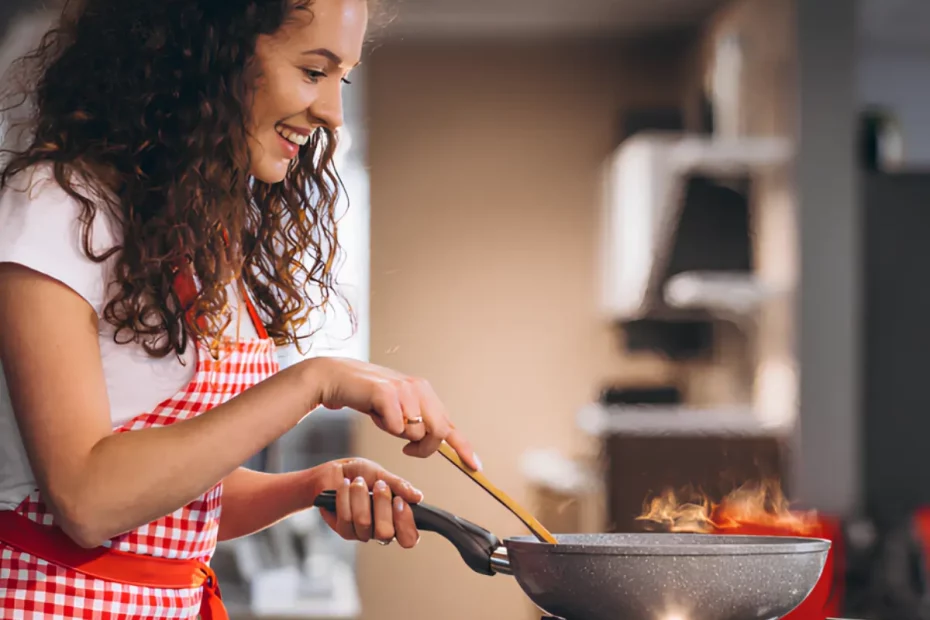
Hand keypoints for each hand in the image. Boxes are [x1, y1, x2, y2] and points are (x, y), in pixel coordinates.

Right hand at [306, 357, 480, 469]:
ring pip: (416, 432)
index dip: (463, 447)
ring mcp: (404, 389)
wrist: (338, 378)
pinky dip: (384, 427)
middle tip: (407, 449)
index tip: (475, 466)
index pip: (450, 424)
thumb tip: (435, 444)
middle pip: (438, 432)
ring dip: (397, 434)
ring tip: (383, 418)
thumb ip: (417, 423)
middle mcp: (419, 388)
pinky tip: (375, 413)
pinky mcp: (387, 392)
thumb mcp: (399, 410)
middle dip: (424, 448)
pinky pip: (396, 427)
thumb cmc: (368, 397)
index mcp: (425, 393)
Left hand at [311, 458, 422, 547]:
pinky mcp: (344, 530)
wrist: (335, 471)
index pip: (409, 538)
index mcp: (396, 518)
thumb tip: (418, 497)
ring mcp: (362, 532)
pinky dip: (346, 497)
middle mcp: (380, 530)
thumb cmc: (360, 474)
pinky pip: (346, 518)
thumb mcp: (382, 474)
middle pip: (386, 533)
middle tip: (379, 486)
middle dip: (382, 504)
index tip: (399, 501)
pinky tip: (345, 486)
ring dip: (361, 496)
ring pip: (364, 523)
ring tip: (358, 481)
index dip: (406, 523)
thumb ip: (399, 486)